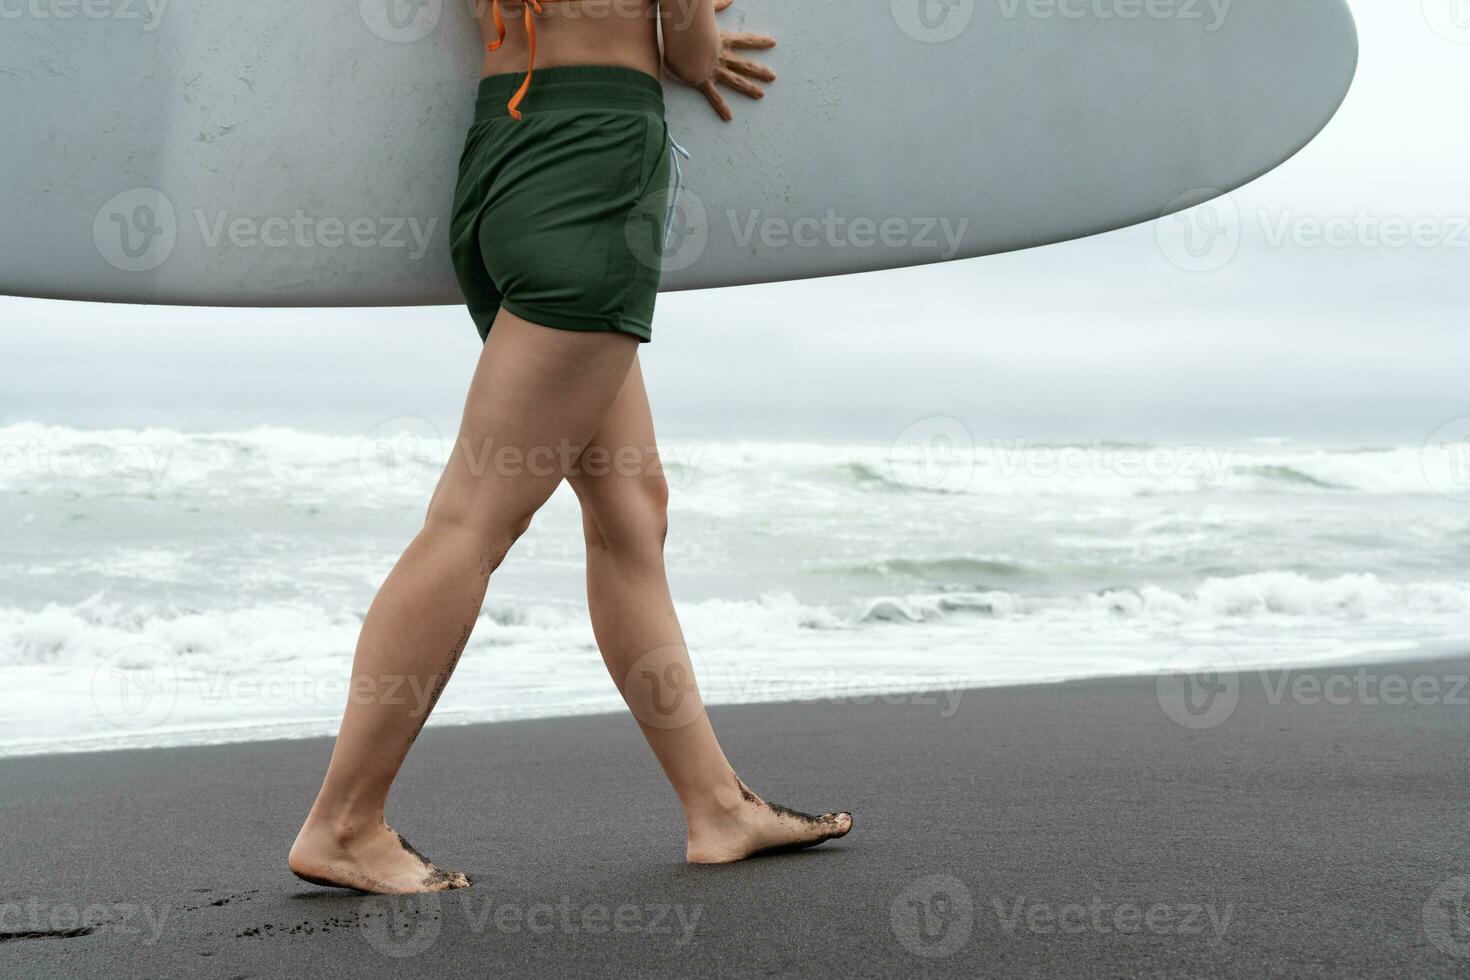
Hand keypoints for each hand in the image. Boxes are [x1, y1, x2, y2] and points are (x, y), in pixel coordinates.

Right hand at [697, 0, 775, 121]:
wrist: (679, 45)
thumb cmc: (688, 26)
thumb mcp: (704, 12)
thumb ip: (717, 5)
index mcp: (722, 40)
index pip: (746, 40)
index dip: (759, 41)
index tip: (772, 42)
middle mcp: (722, 57)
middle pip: (746, 64)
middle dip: (760, 71)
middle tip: (773, 77)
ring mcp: (714, 70)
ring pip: (736, 81)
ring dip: (749, 88)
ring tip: (761, 94)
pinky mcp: (704, 82)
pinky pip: (714, 97)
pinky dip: (721, 107)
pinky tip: (729, 116)